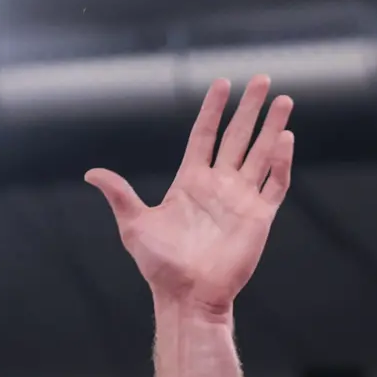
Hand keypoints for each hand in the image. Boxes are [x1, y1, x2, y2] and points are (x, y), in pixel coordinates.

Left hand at [86, 75, 295, 317]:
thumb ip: (119, 195)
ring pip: (261, 154)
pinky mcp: (259, 218)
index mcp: (190, 181)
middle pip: (237, 137)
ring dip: (272, 127)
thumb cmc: (161, 266)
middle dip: (250, 108)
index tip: (222, 83)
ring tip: (284, 100)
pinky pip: (274, 185)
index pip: (205, 135)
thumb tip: (91, 172)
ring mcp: (241, 200)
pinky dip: (281, 163)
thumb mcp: (134, 225)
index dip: (213, 109)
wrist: (187, 296)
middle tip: (262, 79)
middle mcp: (219, 185)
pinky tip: (284, 139)